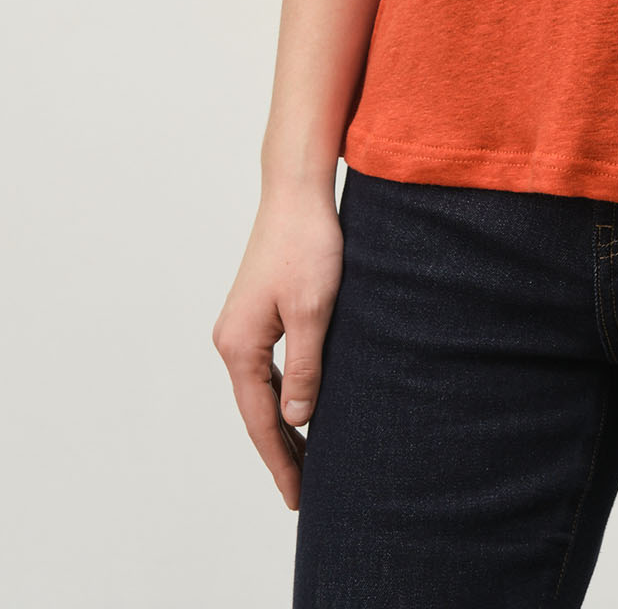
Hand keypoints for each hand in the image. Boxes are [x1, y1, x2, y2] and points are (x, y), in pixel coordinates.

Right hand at [211, 181, 344, 509]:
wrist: (297, 194)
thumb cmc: (309, 246)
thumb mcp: (315, 311)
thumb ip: (305, 370)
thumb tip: (296, 422)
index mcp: (239, 346)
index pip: (260, 420)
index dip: (281, 460)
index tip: (298, 496)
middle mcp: (231, 341)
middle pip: (255, 411)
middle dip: (280, 452)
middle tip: (303, 492)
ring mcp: (241, 327)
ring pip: (261, 391)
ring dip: (282, 424)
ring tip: (305, 462)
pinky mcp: (256, 314)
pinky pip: (267, 369)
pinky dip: (283, 395)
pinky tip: (301, 410)